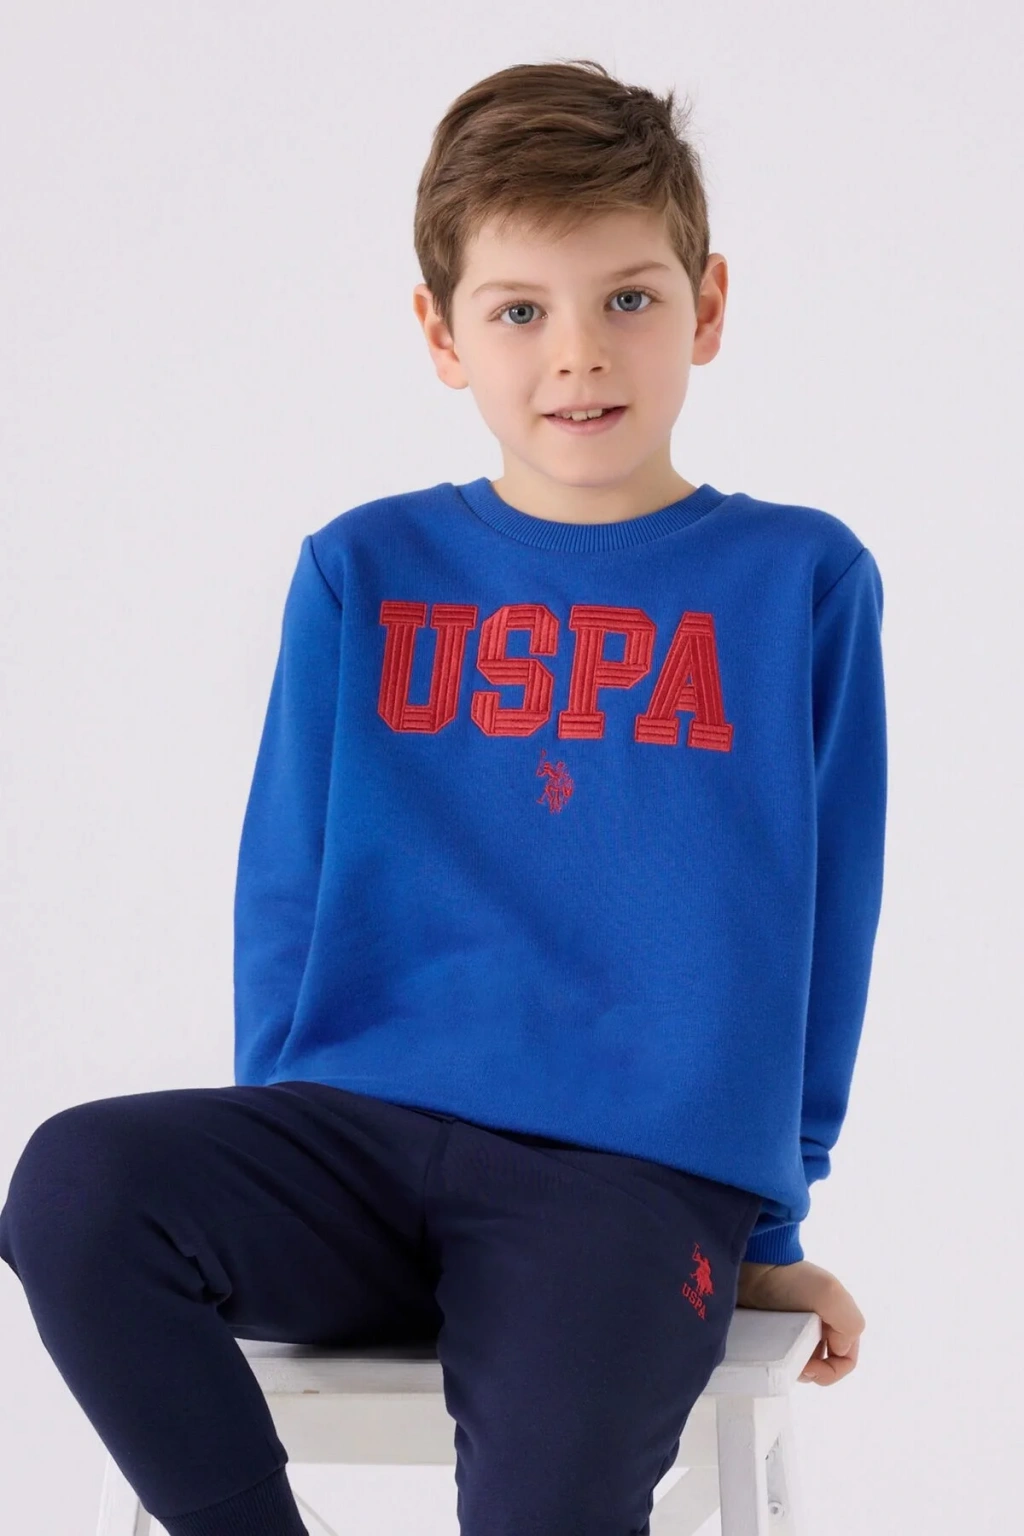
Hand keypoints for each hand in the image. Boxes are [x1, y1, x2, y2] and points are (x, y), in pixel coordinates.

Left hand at [736, 1259, 864, 1385]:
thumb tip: (839, 1349)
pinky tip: (770, 1355)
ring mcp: (796, 1329)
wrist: (754, 1267)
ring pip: (803, 1363)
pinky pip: (782, 1356)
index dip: (831, 1371)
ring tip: (779, 1359)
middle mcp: (821, 1326)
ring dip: (794, 1368)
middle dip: (810, 1372)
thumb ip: (849, 1324)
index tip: (808, 1367)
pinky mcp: (775, 1330)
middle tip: (791, 1364)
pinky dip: (779, 1361)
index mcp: (839, 1320)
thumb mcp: (831, 1295)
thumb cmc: (792, 1280)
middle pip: (823, 1365)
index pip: (845, 1360)